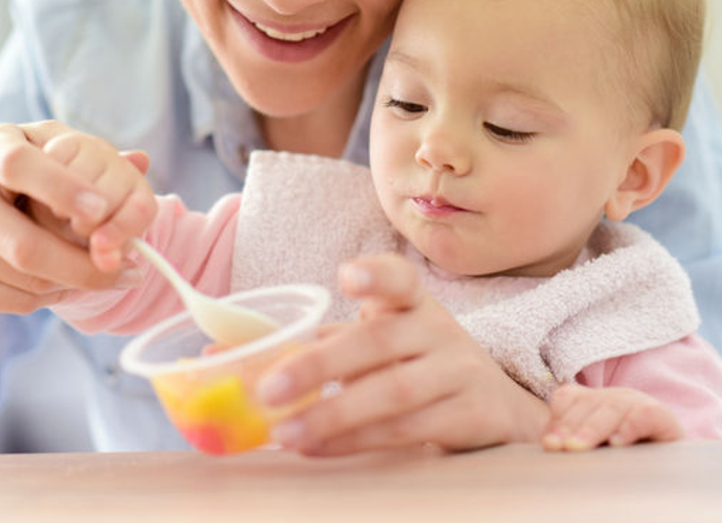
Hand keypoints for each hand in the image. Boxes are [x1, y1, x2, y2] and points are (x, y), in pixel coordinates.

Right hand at [0, 121, 144, 314]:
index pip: (20, 166)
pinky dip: (47, 298)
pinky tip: (59, 283)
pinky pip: (11, 301)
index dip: (63, 189)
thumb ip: (89, 156)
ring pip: (25, 279)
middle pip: (26, 246)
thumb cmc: (14, 176)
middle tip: (130, 271)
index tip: (101, 211)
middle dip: (85, 266)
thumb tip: (142, 160)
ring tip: (90, 270)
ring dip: (71, 282)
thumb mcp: (46, 150)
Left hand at [257, 252, 549, 455]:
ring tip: (284, 433)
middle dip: (321, 364)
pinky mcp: (469, 414)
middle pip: (380, 341)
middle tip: (268, 389)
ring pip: (394, 391)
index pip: (400, 278)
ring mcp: (459, 372)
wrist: (499, 406)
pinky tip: (319, 448)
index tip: (345, 276)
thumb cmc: (419, 366)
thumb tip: (222, 355)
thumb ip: (318, 345)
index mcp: (414, 304)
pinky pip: (408, 429)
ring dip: (334, 414)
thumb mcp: (382, 343)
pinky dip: (358, 441)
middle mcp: (440, 331)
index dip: (375, 274)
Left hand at [542, 384, 684, 450]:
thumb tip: (548, 444)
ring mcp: (640, 404)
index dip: (558, 418)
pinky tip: (617, 443)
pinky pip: (645, 415)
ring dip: (592, 429)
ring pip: (613, 407)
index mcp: (595, 402)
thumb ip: (570, 444)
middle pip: (589, 402)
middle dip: (569, 425)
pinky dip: (629, 427)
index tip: (548, 443)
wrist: (670, 474)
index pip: (569, 397)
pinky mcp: (663, 418)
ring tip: (577, 447)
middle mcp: (617, 398)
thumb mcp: (593, 451)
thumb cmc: (624, 464)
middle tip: (558, 447)